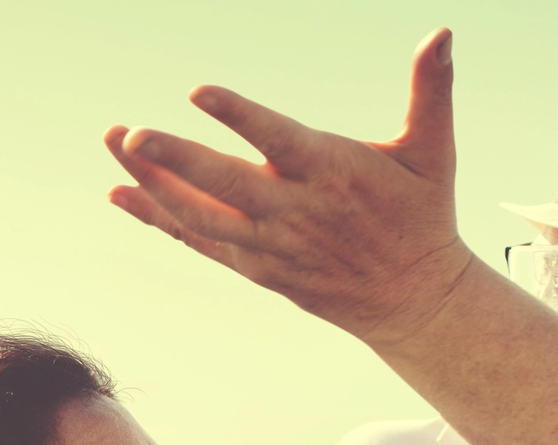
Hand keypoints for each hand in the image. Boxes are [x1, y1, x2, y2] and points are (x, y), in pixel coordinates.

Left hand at [102, 28, 470, 348]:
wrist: (412, 300)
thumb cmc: (421, 215)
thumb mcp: (433, 151)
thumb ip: (430, 90)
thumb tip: (442, 31)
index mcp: (331, 173)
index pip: (277, 140)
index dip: (238, 116)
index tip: (199, 91)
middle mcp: (293, 212)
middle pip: (224, 185)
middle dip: (174, 161)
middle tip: (131, 135)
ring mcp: (267, 244)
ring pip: (199, 216)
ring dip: (153, 184)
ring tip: (116, 145)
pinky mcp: (253, 266)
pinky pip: (196, 240)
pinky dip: (157, 217)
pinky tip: (119, 192)